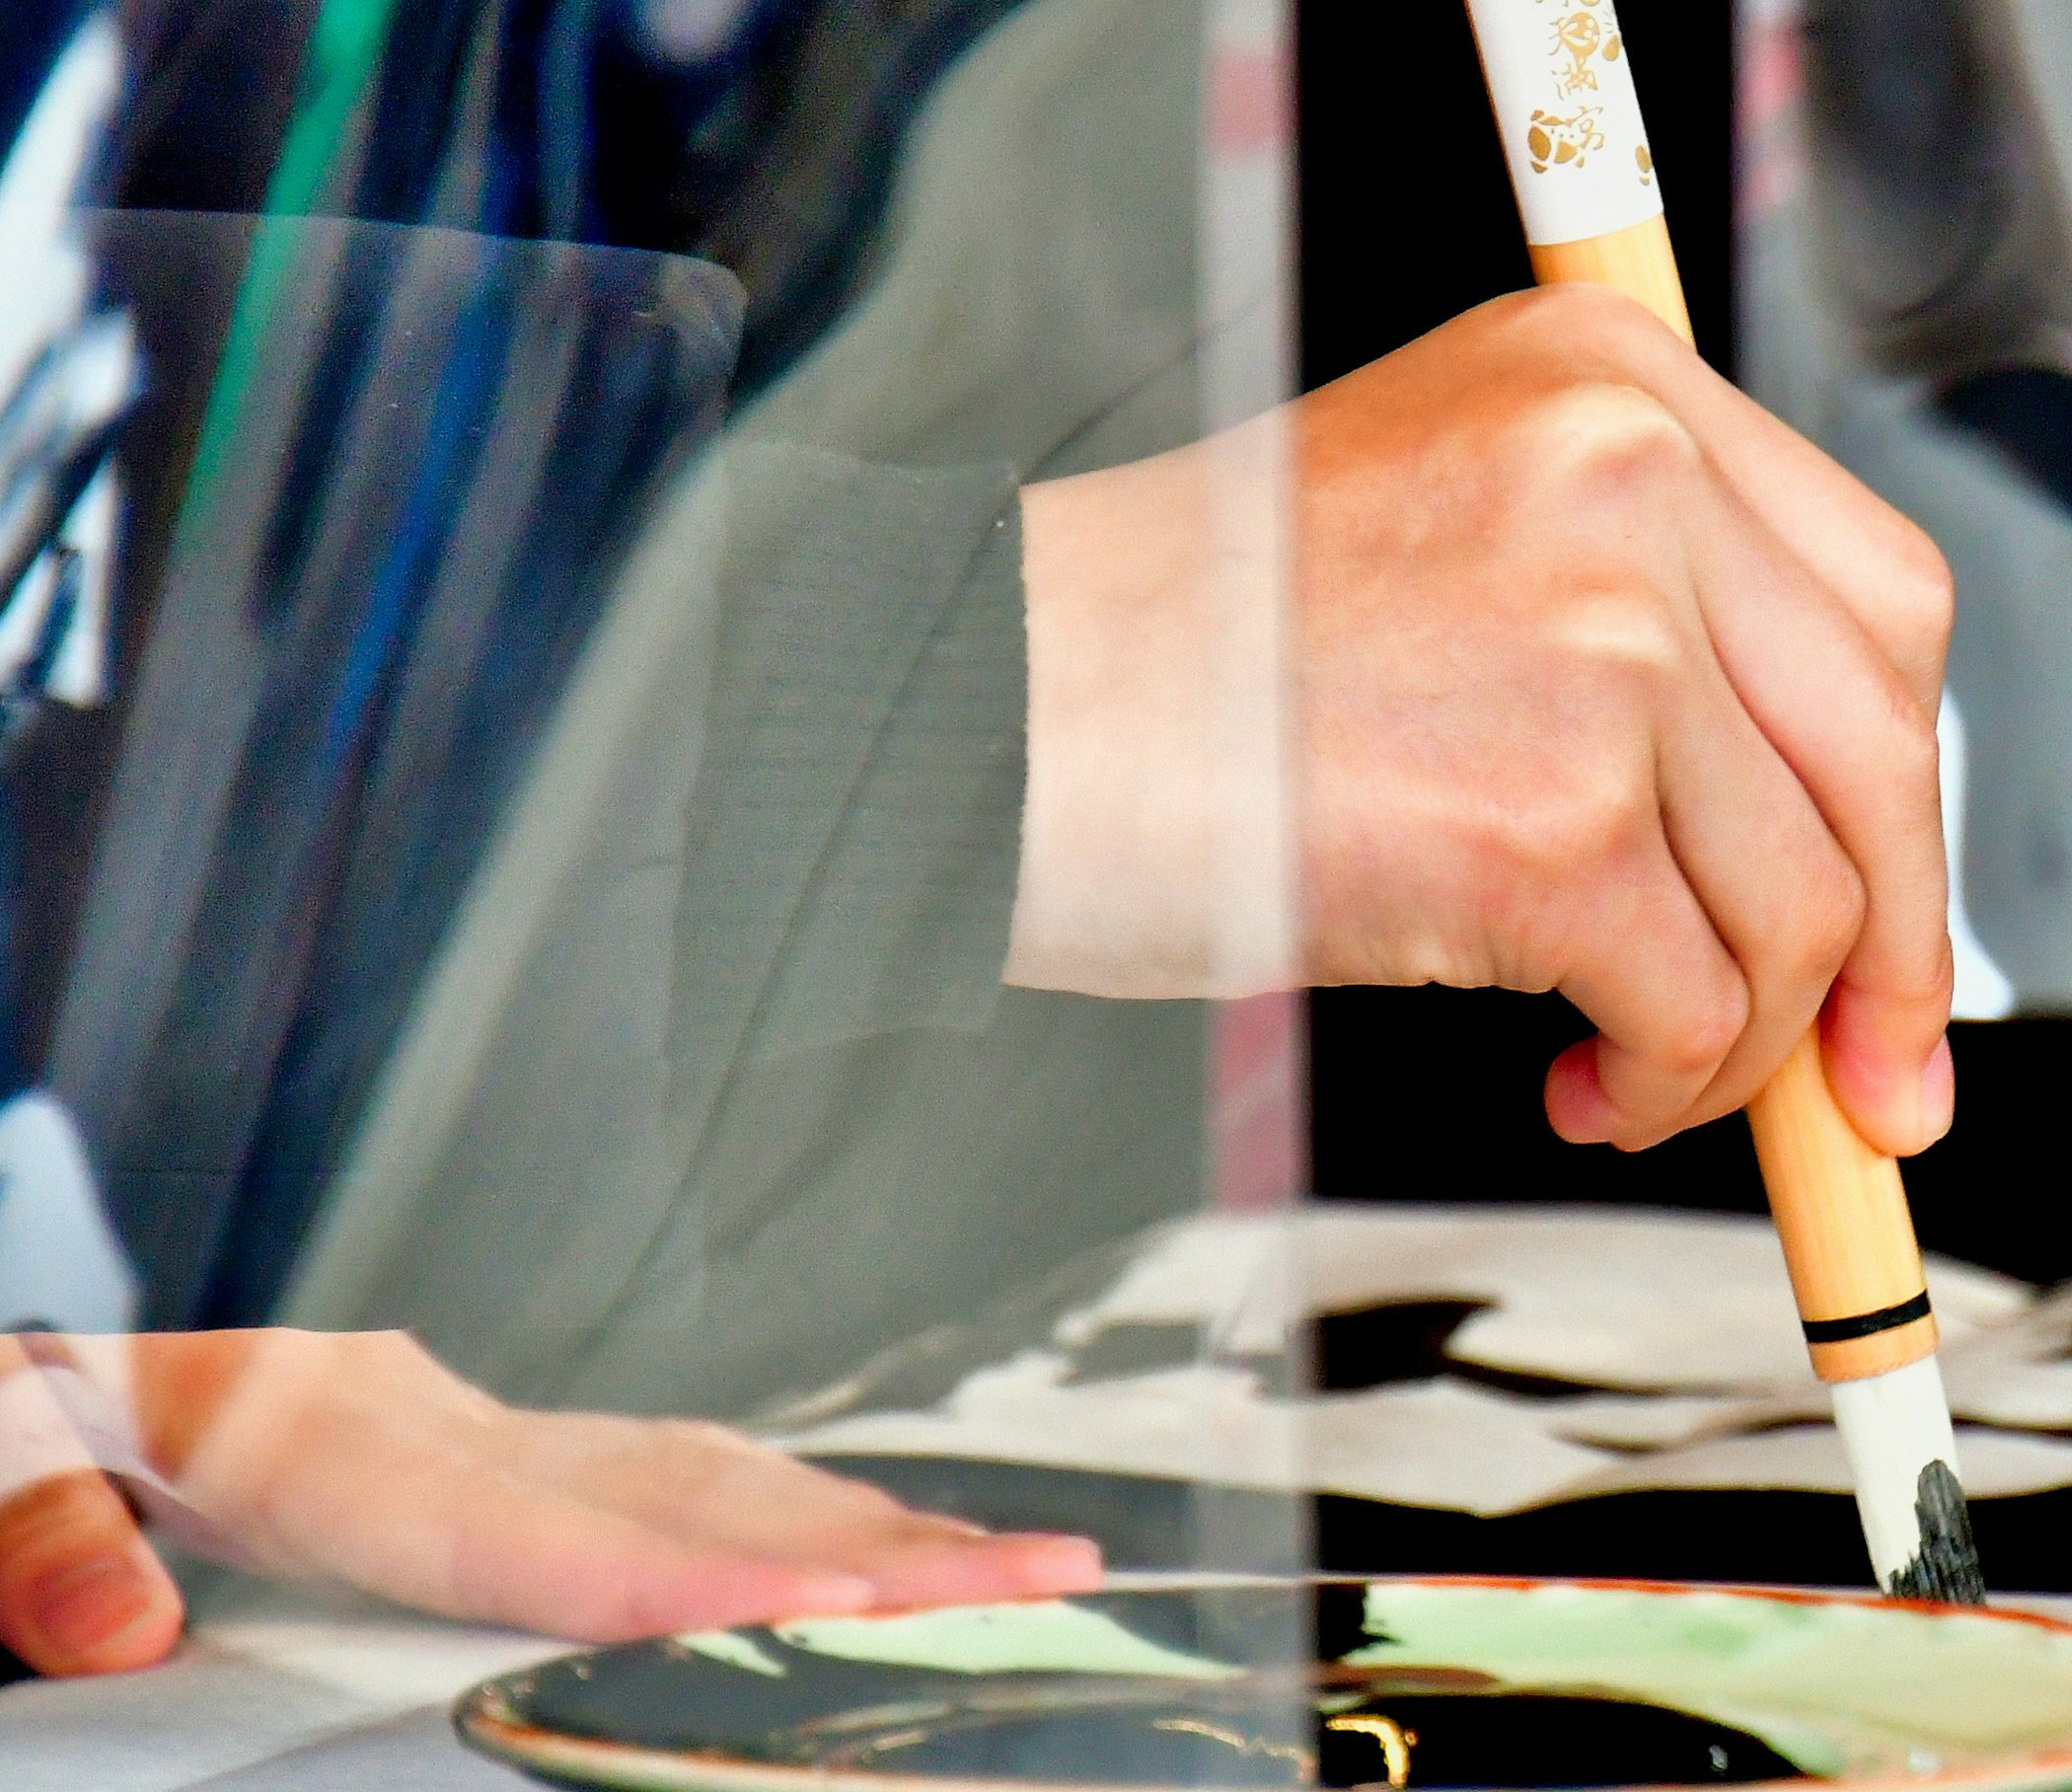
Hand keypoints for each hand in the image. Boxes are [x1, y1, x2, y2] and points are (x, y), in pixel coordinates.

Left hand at [0, 1332, 1098, 1677]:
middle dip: (881, 1549)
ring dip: (871, 1528)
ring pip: (708, 1476)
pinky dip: (790, 1509)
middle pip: (688, 1498)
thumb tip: (117, 1625)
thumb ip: (41, 1534)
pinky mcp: (488, 1438)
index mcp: (325, 1435)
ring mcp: (477, 1419)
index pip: (547, 1534)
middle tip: (1050, 1581)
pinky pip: (670, 1473)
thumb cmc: (23, 1424)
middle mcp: (437, 1416)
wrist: (31, 1364)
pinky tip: (875, 1538)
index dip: (703, 1581)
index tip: (847, 1610)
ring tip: (1024, 1563)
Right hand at [1014, 284, 1958, 1155]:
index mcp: (1615, 374)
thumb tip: (1842, 863)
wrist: (987, 714)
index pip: (1880, 600)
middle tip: (1870, 1084)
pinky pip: (1703, 1005)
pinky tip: (1581, 1084)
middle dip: (1897, 947)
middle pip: (1884, 744)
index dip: (1905, 784)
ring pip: (1805, 902)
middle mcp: (1633, 474)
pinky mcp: (1552, 814)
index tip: (1898, 914)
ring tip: (1628, 1064)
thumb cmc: (1185, 649)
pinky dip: (1664, 1082)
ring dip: (1743, 1035)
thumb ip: (1656, 631)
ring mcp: (1606, 640)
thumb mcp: (1453, 533)